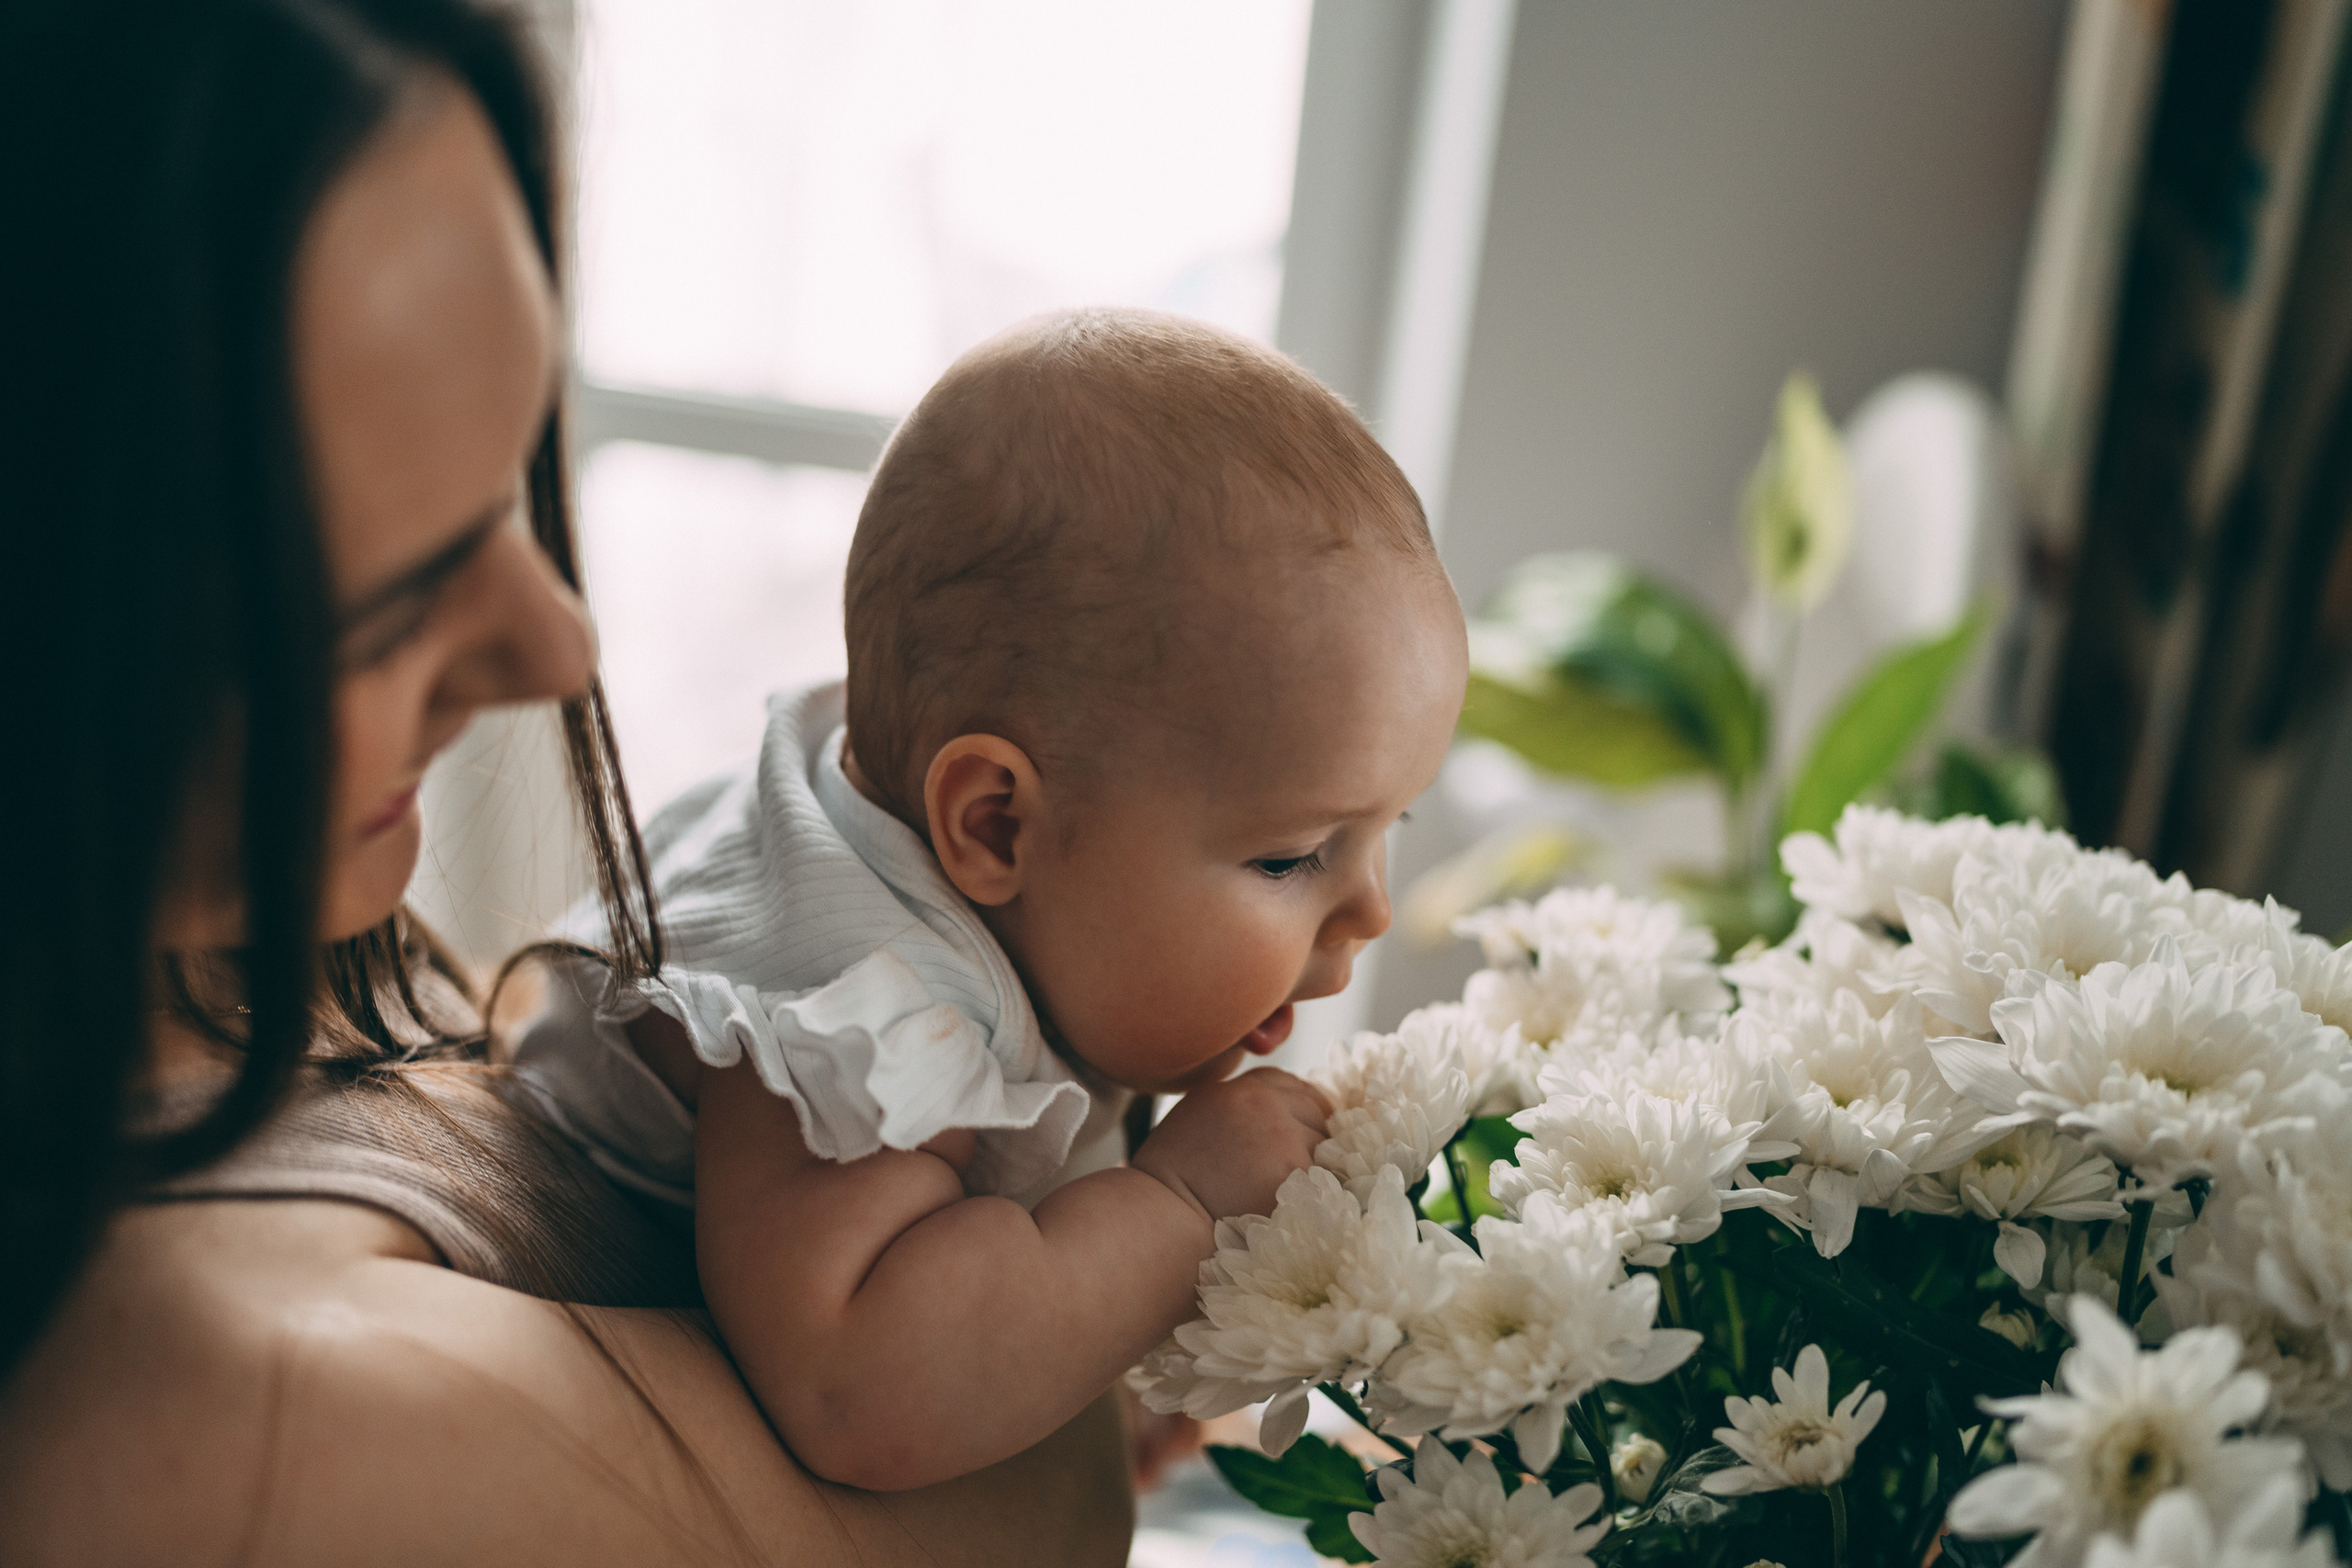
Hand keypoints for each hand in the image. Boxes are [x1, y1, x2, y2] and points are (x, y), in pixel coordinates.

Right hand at [1130, 1067, 1330, 1225]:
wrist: (1164, 1218)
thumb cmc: (1171, 1183)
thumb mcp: (1198, 1122)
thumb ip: (1237, 1109)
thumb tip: (1277, 1113)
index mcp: (1236, 1090)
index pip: (1289, 1083)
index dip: (1299, 1106)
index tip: (1299, 1129)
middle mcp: (1262, 1102)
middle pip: (1315, 1108)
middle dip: (1312, 1135)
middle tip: (1293, 1169)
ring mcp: (1282, 1134)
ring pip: (1325, 1143)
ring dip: (1316, 1164)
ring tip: (1286, 1191)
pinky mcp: (1296, 1169)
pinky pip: (1327, 1174)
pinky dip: (1318, 1191)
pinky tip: (1295, 1206)